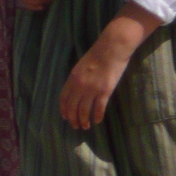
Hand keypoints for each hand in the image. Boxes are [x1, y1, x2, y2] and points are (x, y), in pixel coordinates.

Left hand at [56, 3, 160, 129]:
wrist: (112, 48)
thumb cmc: (97, 55)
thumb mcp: (81, 66)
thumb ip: (77, 79)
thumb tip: (75, 91)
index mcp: (72, 78)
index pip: (64, 98)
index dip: (64, 109)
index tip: (65, 117)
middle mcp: (80, 85)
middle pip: (73, 107)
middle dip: (73, 119)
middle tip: (76, 126)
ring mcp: (92, 89)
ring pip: (84, 111)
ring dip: (84, 121)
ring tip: (86, 126)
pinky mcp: (105, 91)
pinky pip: (99, 108)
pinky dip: (97, 117)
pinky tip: (97, 121)